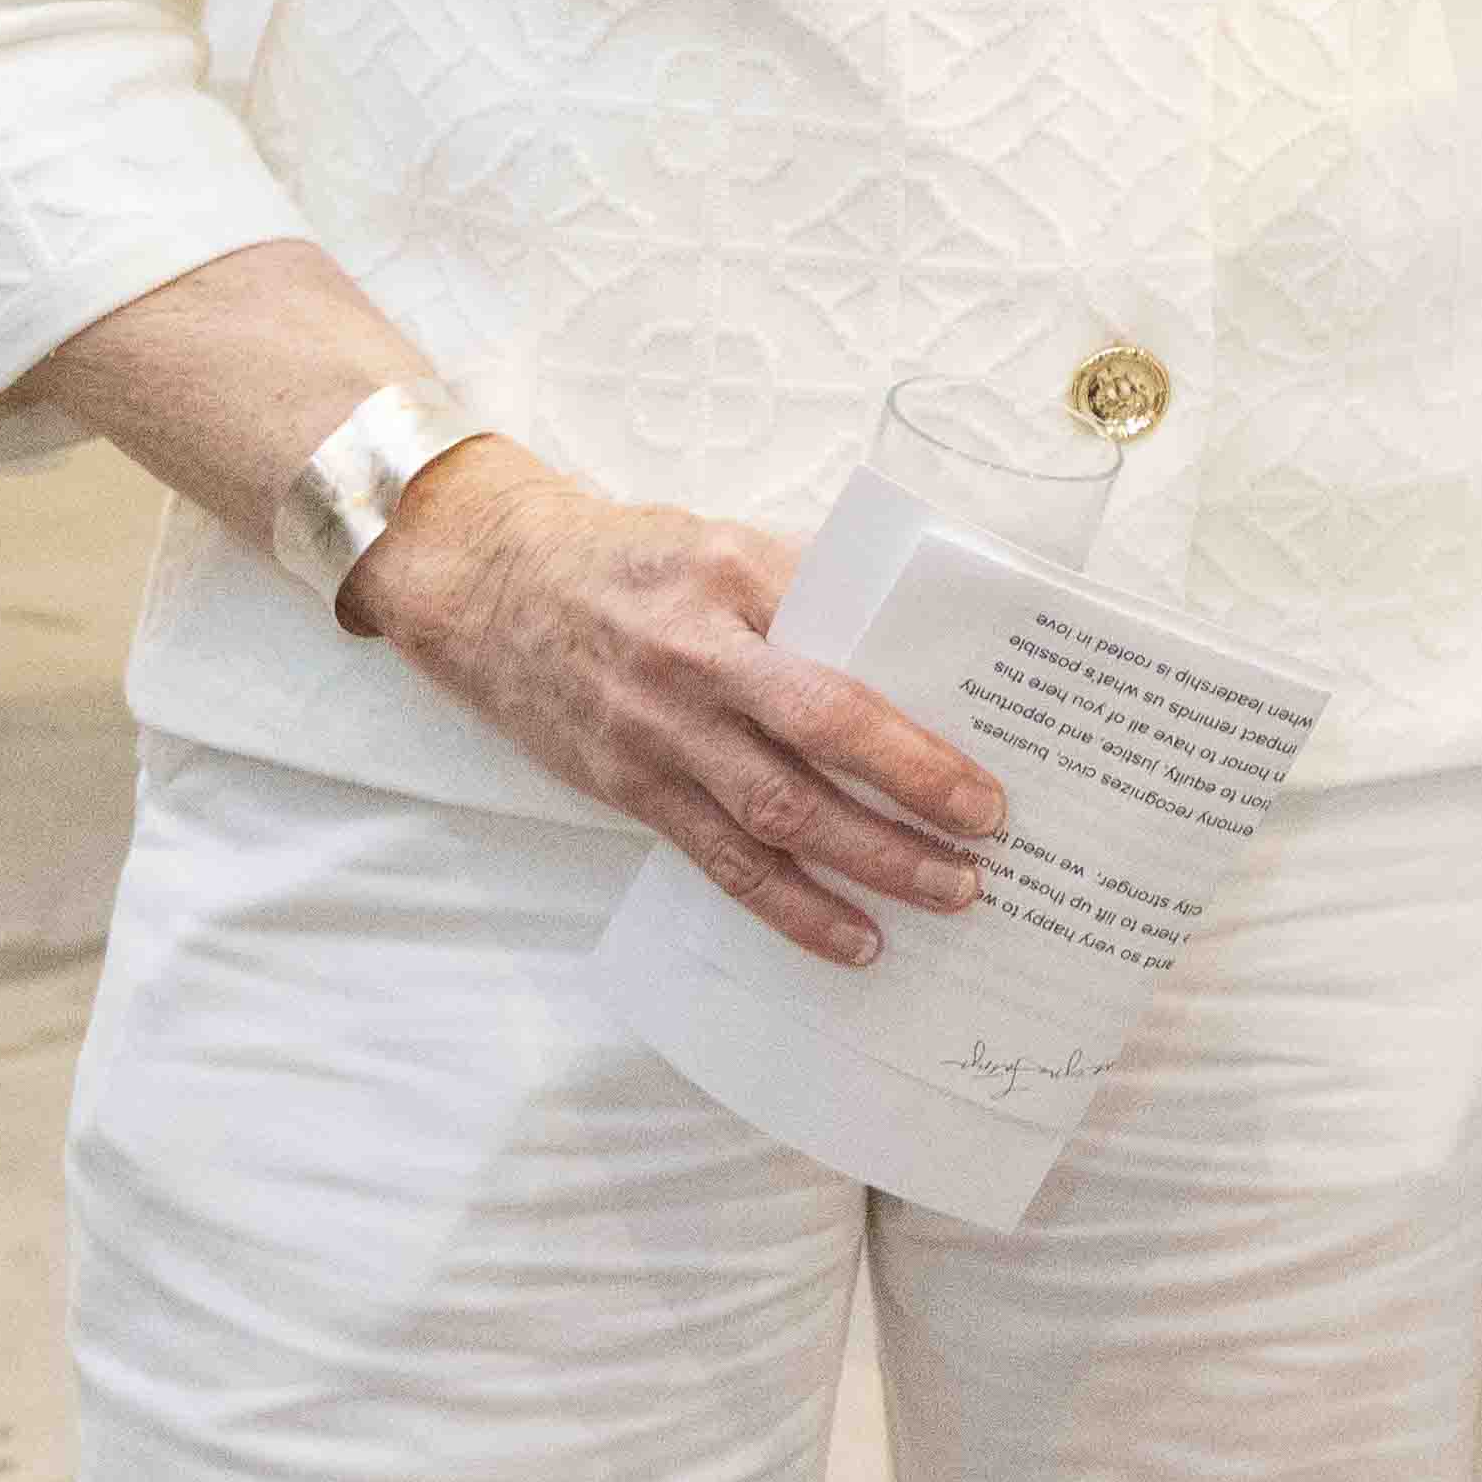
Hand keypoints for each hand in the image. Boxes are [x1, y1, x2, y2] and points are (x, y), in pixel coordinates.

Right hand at [331, 441, 1004, 959]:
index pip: (847, 646)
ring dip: (870, 862)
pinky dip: (792, 906)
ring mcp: (660, 732)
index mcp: (737, 579)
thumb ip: (812, 589)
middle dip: (913, 792)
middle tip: (990, 836)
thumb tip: (920, 651)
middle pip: (820, 735)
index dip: (916, 714)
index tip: (984, 758)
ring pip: (778, 813)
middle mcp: (697, 659)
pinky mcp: (632, 788)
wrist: (492, 586)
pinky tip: (853, 938)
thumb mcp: (724, 543)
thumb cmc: (632, 561)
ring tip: (948, 893)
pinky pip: (722, 860)